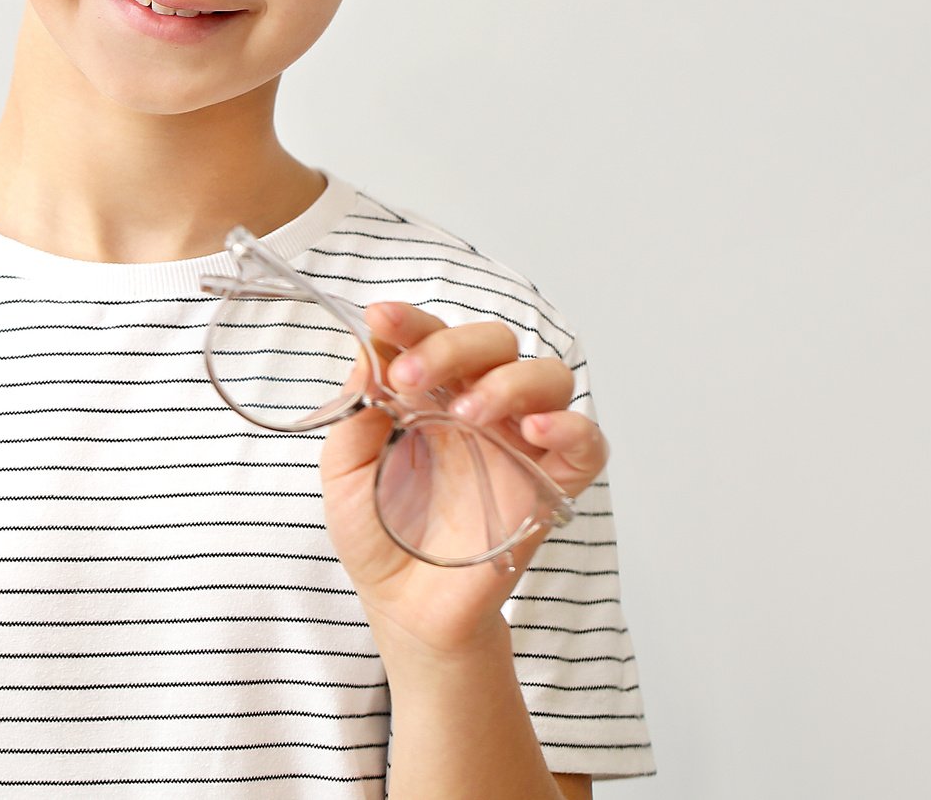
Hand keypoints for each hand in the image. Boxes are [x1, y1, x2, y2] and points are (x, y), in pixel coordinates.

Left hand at [319, 302, 608, 665]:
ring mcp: (519, 444)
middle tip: (410, 377)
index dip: (410, 322)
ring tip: (468, 413)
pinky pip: (586, 443)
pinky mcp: (550, 486)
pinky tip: (535, 429)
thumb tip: (368, 360)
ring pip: (546, 376)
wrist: (406, 610)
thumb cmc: (378, 536)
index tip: (381, 319)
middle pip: (494, 342)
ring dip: (509, 381)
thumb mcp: (344, 472)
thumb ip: (354, 418)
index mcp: (431, 395)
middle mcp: (480, 408)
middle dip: (453, 345)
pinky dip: (570, 426)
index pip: (432, 337)